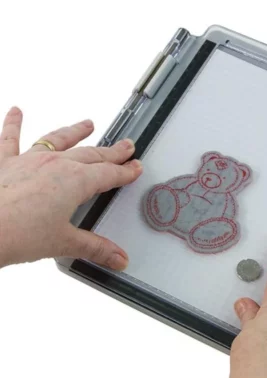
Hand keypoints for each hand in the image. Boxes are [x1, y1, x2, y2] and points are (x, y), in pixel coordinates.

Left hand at [0, 107, 141, 268]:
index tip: (135, 167)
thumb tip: (118, 258)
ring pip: (58, 140)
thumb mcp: (64, 243)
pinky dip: (13, 124)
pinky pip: (9, 138)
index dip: (125, 171)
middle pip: (91, 154)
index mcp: (75, 181)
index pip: (109, 174)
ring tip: (87, 124)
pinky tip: (15, 112)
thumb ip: (95, 249)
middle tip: (125, 145)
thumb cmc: (16, 233)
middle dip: (112, 151)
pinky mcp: (4, 162)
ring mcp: (28, 160)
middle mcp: (54, 165)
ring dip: (75, 132)